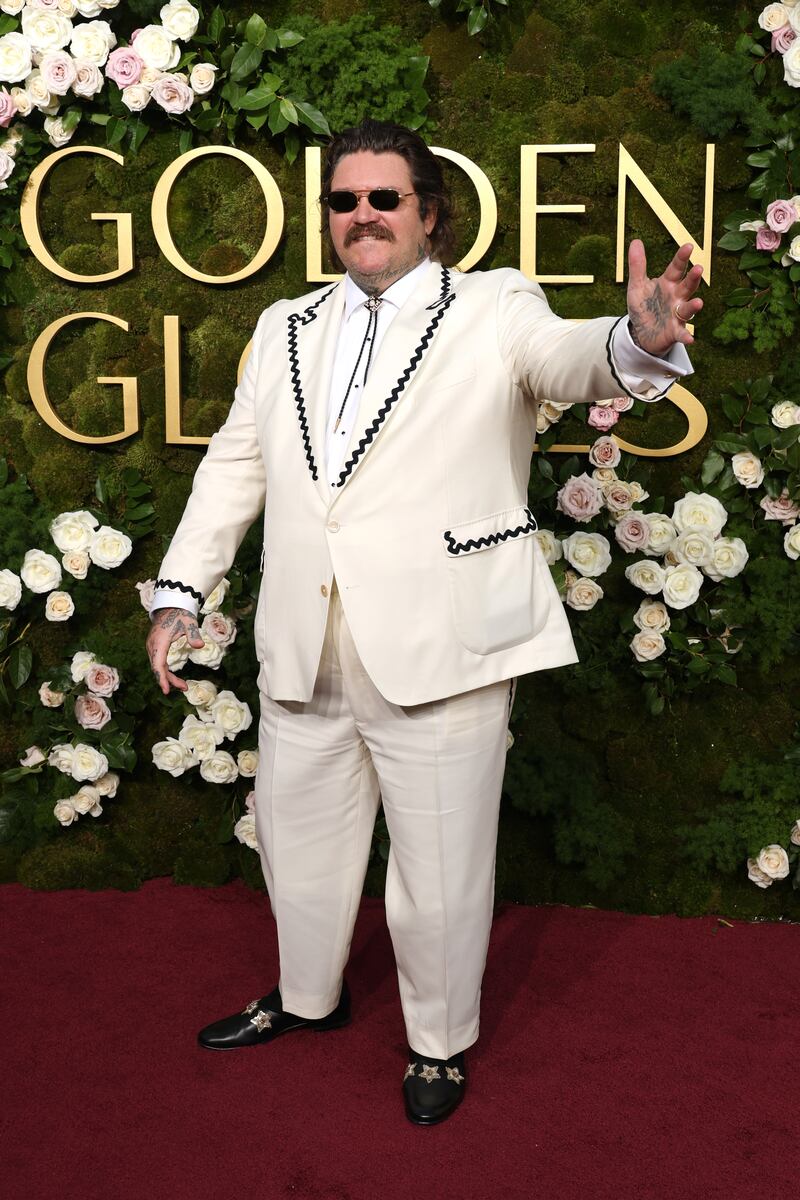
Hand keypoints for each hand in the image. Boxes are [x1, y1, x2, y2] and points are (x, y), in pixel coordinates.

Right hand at [146, 606, 204, 694]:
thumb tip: (200, 646)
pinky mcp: (155, 648)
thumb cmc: (180, 614)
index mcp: (159, 642)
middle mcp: (152, 646)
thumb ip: (193, 634)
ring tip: (183, 686)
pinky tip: (174, 678)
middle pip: (158, 669)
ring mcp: (152, 647)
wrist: (170, 606)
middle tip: (185, 687)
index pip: (158, 664)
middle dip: (169, 680)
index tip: (166, 690)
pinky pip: (158, 663)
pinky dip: (165, 672)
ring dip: (168, 677)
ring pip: (157, 667)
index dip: (162, 678)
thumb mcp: (189, 622)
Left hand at [626, 239, 703, 355]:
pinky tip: (690, 339)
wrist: (641, 332)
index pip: (676, 268)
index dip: (682, 258)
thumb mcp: (637, 285)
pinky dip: (686, 336)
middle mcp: (676, 297)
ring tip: (699, 302)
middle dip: (693, 278)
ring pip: (688, 308)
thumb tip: (635, 241)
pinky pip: (682, 333)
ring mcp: (677, 314)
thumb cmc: (644, 306)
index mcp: (668, 283)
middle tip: (699, 268)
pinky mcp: (674, 331)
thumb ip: (637, 265)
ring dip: (694, 306)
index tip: (688, 246)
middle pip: (687, 286)